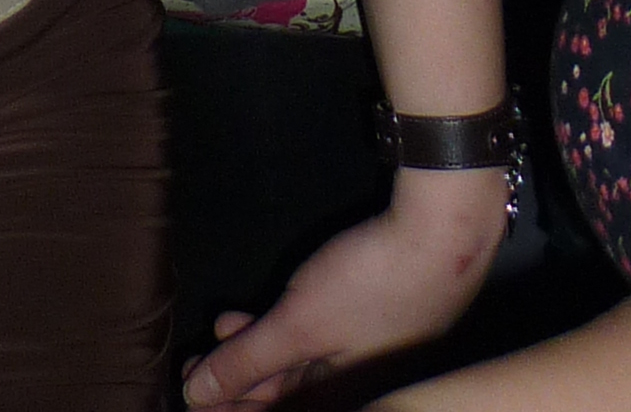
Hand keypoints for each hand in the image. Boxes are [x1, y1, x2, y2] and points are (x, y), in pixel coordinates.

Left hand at [183, 172, 506, 404]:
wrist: (441, 235)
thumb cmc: (371, 286)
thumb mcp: (299, 325)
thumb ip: (248, 362)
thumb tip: (196, 396)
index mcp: (342, 402)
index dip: (228, 408)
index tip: (190, 393)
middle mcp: (353, 389)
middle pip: (281, 399)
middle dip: (233, 383)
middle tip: (189, 366)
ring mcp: (360, 356)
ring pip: (292, 370)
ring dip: (249, 355)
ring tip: (217, 330)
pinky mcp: (362, 325)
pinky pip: (307, 345)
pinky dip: (274, 335)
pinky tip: (246, 316)